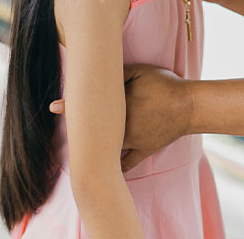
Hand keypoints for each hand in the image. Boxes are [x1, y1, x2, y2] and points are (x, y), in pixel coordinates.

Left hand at [49, 64, 192, 171]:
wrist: (189, 106)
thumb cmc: (165, 86)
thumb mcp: (141, 72)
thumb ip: (120, 73)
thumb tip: (102, 76)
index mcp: (120, 106)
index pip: (92, 107)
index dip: (71, 105)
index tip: (53, 106)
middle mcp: (123, 127)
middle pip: (96, 130)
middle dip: (78, 128)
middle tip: (64, 124)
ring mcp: (133, 141)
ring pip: (108, 148)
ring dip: (94, 148)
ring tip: (79, 148)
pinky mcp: (144, 149)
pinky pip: (128, 163)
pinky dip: (117, 167)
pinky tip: (105, 171)